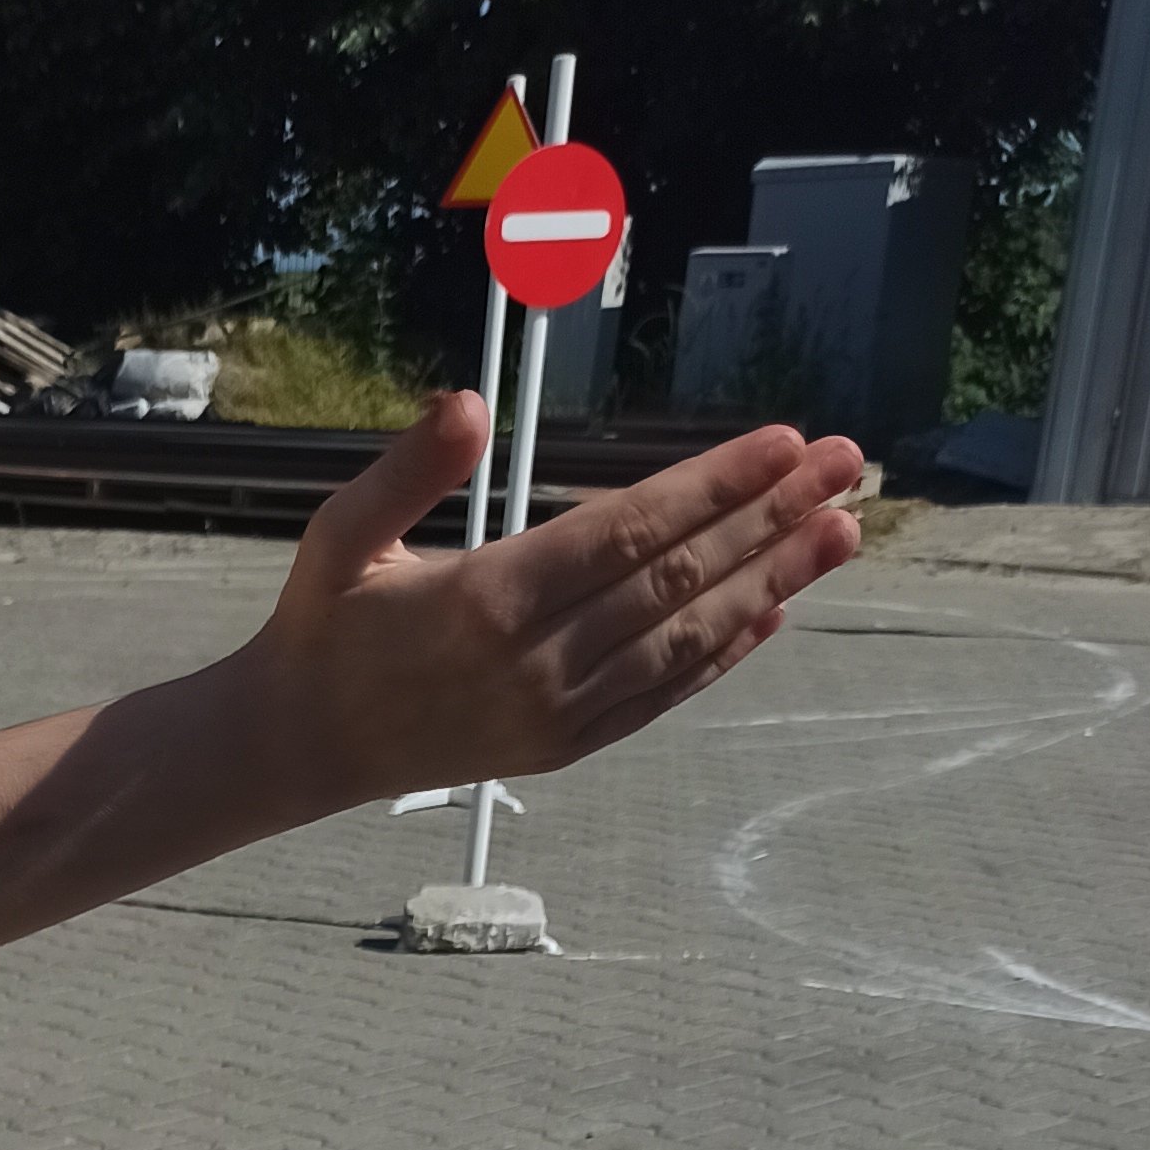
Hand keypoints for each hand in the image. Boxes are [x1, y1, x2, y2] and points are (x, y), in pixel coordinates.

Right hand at [249, 392, 865, 809]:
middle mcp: (536, 662)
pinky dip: (724, 654)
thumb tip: (468, 402)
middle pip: (678, 579)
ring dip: (772, 581)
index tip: (786, 443)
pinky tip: (776, 610)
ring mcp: (555, 712)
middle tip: (850, 465)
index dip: (715, 486)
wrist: (299, 747)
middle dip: (770, 517)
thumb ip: (406, 469)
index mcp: (488, 599)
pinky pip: (661, 694)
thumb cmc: (321, 624)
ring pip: (686, 638)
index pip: (630, 531)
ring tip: (841, 531)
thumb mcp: (339, 534)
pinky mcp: (562, 745)